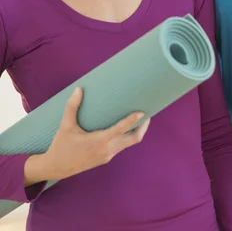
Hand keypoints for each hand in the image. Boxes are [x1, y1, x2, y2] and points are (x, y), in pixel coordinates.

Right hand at [24, 87, 149, 184]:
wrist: (55, 168)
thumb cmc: (61, 146)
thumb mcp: (65, 126)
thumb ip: (72, 107)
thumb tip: (78, 89)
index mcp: (99, 142)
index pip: (121, 129)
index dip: (132, 121)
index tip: (142, 112)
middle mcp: (107, 150)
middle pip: (133, 139)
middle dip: (142, 127)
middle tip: (148, 112)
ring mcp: (107, 155)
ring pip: (128, 143)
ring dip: (136, 131)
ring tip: (140, 117)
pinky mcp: (105, 158)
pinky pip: (121, 146)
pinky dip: (126, 136)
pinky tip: (125, 128)